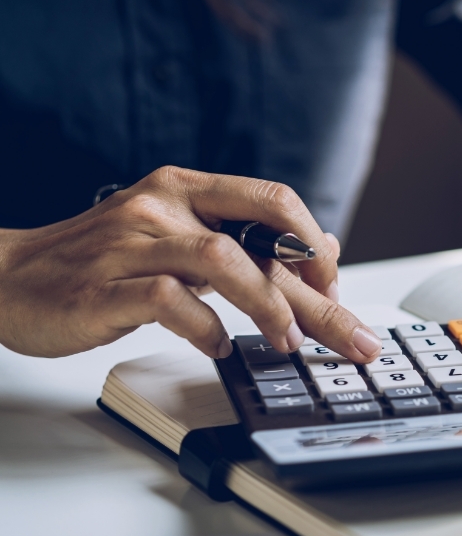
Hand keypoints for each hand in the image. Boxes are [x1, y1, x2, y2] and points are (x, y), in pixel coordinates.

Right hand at [0, 166, 382, 360]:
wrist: (5, 277)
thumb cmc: (100, 262)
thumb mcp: (179, 237)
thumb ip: (246, 240)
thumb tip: (322, 247)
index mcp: (186, 188)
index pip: (273, 200)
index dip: (315, 246)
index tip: (336, 288)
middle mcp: (163, 205)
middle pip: (262, 240)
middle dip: (318, 295)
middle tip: (353, 338)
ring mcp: (133, 243)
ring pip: (223, 261)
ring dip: (267, 307)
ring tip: (286, 343)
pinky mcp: (104, 286)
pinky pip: (170, 301)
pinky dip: (204, 328)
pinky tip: (216, 347)